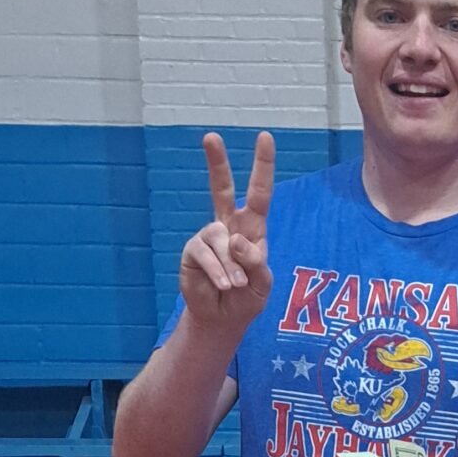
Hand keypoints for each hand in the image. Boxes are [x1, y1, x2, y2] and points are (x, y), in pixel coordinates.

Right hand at [179, 131, 274, 333]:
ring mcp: (208, 237)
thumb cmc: (246, 298)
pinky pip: (206, 255)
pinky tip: (223, 285)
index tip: (264, 137)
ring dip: (231, 265)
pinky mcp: (193, 251)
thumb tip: (234, 239)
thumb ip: (255, 261)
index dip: (262, 166)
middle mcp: (228, 227)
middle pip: (220, 188)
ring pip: (220, 239)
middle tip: (210, 136)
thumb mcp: (262, 283)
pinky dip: (217, 272)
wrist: (223, 319)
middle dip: (216, 162)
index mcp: (252, 228)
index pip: (259, 193)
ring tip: (234, 285)